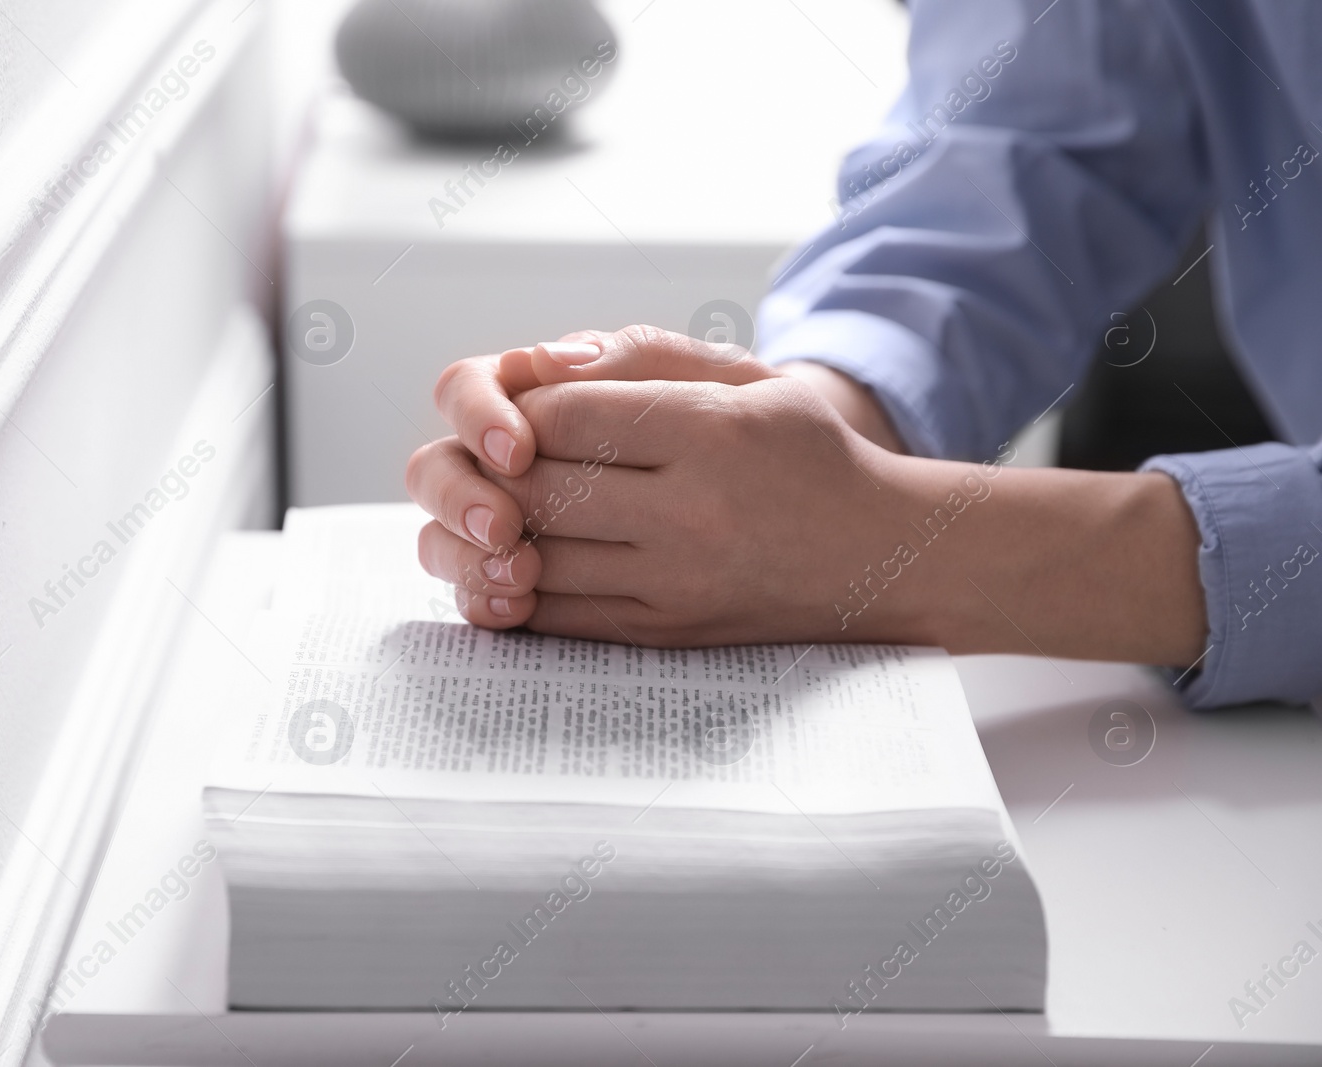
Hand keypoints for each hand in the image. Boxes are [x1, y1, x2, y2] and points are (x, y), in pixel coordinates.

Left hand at [408, 326, 1206, 663]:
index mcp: (712, 433)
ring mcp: (678, 579)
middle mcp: (693, 510)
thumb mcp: (748, 379)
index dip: (516, 411)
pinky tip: (504, 571)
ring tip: (484, 516)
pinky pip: (562, 618)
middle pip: (540, 488)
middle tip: (480, 465)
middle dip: (492, 474)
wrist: (885, 556)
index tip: (511, 414)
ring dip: (489, 538)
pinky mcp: (669, 631)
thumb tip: (535, 374)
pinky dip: (515, 596)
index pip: (567, 416)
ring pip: (537, 559)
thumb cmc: (810, 455)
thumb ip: (643, 362)